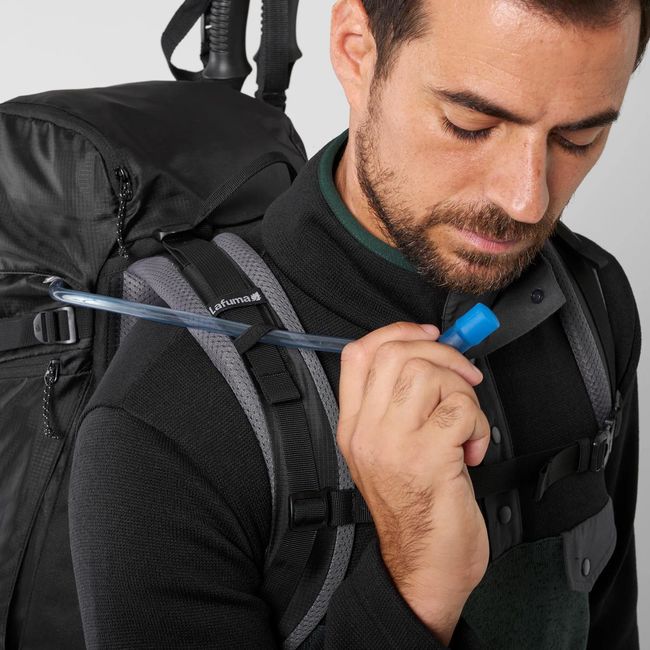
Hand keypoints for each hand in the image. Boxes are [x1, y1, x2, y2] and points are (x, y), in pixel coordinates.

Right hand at [337, 322, 490, 643]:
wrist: (423, 569)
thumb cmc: (414, 511)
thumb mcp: (391, 453)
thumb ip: (402, 406)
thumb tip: (433, 357)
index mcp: (355, 426)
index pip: (359, 355)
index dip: (397, 332)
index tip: (428, 335)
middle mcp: (368, 432)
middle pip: (395, 355)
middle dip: (442, 354)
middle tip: (461, 378)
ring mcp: (394, 444)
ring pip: (428, 375)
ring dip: (462, 392)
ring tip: (465, 424)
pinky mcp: (427, 458)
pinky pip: (459, 408)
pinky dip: (477, 421)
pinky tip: (471, 447)